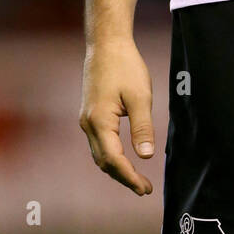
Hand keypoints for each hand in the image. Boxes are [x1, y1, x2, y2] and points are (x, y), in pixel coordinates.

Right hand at [79, 38, 154, 193]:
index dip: (129, 177)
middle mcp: (88, 124)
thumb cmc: (125, 66)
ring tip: (137, 178)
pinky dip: (111, 156)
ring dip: (117, 168)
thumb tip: (147, 156)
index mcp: (99, 122)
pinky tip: (125, 158)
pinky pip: (99, 143)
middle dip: (123, 177)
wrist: (106, 45)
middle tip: (145, 188)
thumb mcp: (140, 96)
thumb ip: (143, 127)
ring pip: (100, 154)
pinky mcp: (90, 114)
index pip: (114, 160)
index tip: (145, 188)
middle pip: (104, 162)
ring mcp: (86, 119)